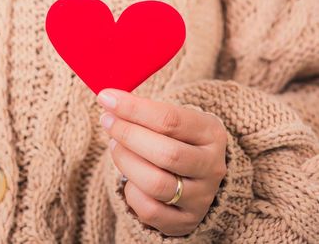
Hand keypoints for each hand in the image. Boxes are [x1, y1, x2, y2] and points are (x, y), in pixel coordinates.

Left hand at [97, 88, 227, 235]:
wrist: (198, 178)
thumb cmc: (177, 140)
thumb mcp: (174, 121)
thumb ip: (147, 112)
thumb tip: (109, 99)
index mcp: (211, 134)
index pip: (171, 120)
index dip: (134, 109)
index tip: (106, 98)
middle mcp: (212, 167)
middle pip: (166, 153)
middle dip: (128, 135)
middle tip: (107, 122)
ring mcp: (201, 197)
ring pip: (156, 184)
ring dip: (126, 162)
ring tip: (115, 146)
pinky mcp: (185, 221)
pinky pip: (149, 210)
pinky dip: (131, 192)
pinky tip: (129, 179)